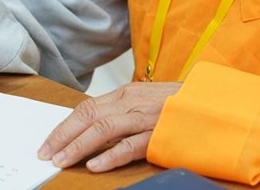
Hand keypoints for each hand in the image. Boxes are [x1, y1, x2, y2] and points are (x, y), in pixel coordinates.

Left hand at [38, 81, 180, 171]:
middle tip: (46, 154)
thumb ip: (121, 111)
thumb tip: (92, 126)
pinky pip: (131, 145)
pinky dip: (111, 155)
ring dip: (79, 146)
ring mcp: (145, 117)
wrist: (214, 102)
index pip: (86, 107)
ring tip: (62, 161)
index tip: (47, 142)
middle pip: (89, 116)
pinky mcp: (159, 134)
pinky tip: (96, 165)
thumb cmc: (179, 105)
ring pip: (104, 128)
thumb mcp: (145, 101)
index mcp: (126, 93)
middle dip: (63, 135)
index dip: (64, 126)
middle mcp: (132, 102)